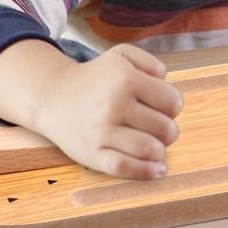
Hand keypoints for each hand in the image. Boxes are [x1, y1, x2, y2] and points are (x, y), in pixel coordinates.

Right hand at [37, 43, 183, 178]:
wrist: (53, 97)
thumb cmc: (96, 76)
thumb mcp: (121, 55)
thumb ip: (149, 61)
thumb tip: (166, 80)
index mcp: (126, 79)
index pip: (171, 101)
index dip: (174, 106)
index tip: (167, 108)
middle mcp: (114, 105)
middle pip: (164, 128)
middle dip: (169, 130)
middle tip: (160, 127)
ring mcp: (102, 131)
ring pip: (149, 149)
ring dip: (160, 150)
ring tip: (156, 145)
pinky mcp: (91, 154)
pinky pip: (125, 167)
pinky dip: (147, 172)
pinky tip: (158, 169)